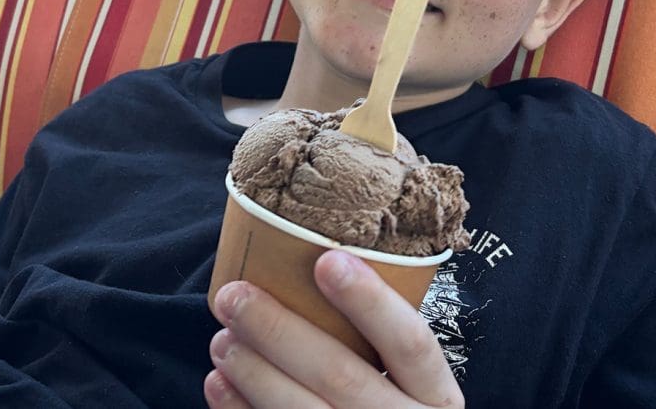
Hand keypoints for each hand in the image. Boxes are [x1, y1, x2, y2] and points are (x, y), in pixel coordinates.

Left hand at [204, 249, 462, 407]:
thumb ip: (377, 339)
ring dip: (253, 371)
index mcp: (435, 394)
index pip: (411, 342)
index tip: (326, 260)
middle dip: (279, 331)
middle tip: (234, 296)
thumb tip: (311, 262)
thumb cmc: (389, 406)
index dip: (370, 301)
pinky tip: (219, 383)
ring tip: (222, 339)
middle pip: (341, 375)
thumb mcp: (409, 380)